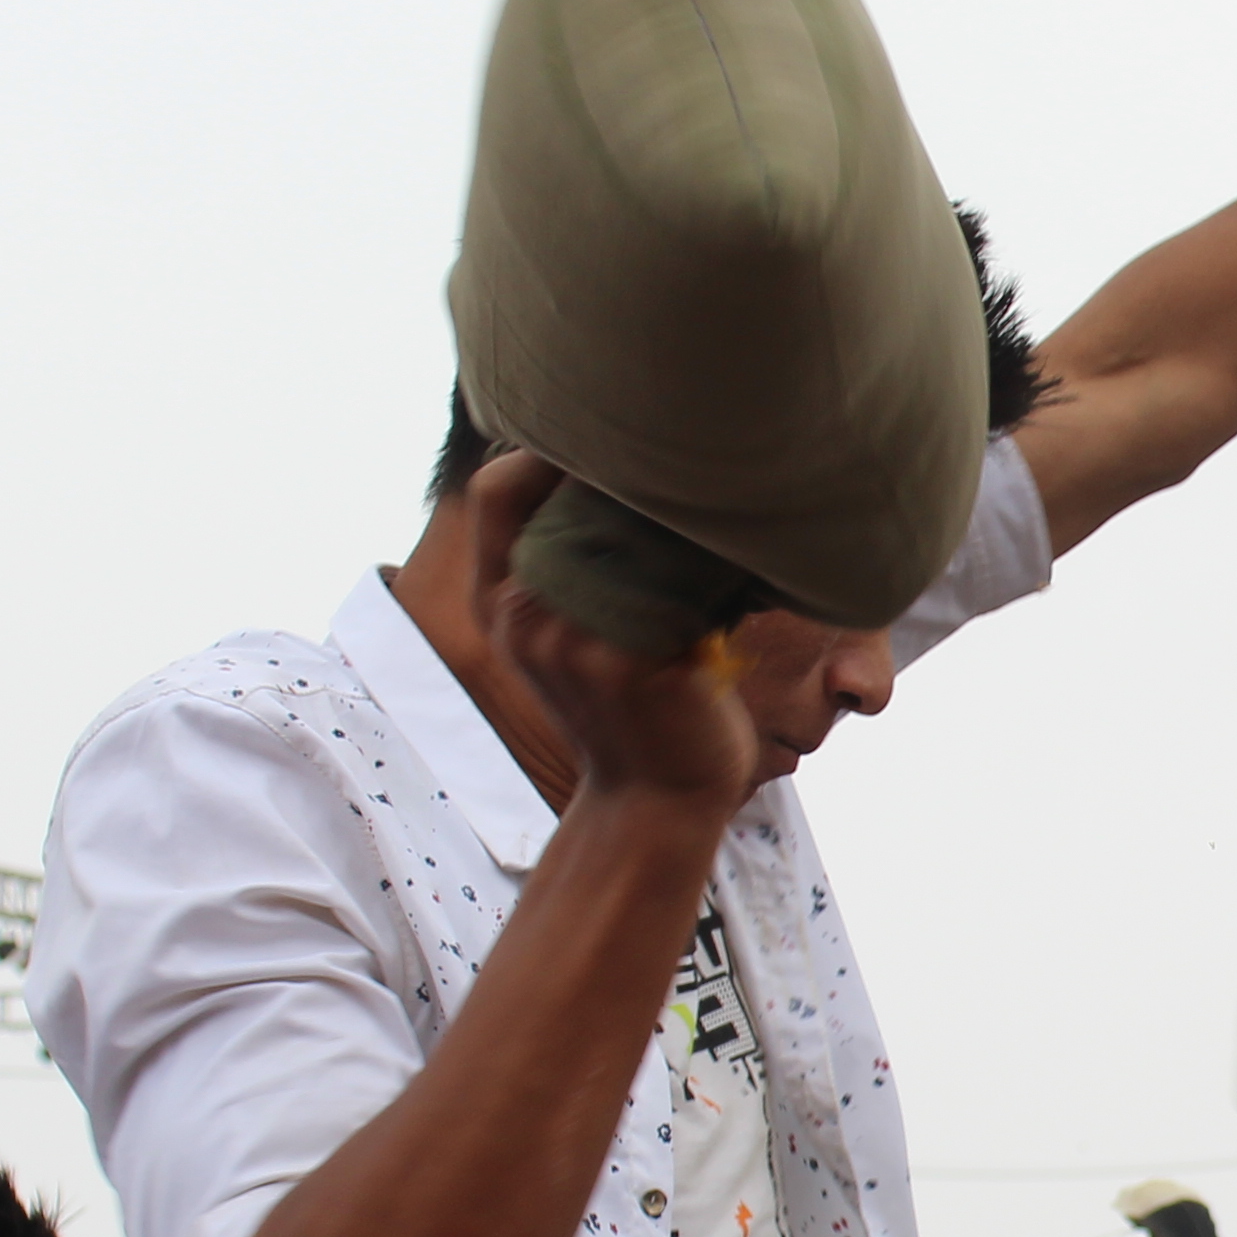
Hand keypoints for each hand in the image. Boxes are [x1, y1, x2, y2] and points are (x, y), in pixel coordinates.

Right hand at [466, 453, 760, 823]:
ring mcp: (570, 638)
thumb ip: (573, 563)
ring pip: (614, 523)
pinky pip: (664, 573)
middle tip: (681, 448)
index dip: (544, 447)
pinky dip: (705, 552)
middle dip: (618, 462)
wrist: (655, 802)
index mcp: (499, 603)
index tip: (611, 434)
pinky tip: (741, 550)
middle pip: (556, 492)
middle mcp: (521, 615)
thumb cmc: (636, 704)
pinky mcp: (626, 661)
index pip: (495, 488)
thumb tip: (616, 471)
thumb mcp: (578, 631)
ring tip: (719, 490)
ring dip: (670, 500)